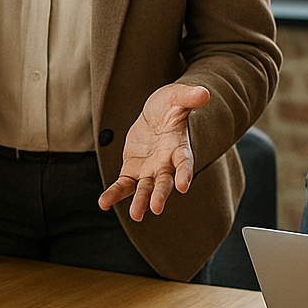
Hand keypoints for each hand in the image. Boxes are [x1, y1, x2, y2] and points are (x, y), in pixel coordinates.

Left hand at [98, 84, 209, 220]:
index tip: (184, 185)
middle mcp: (166, 165)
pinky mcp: (133, 171)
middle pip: (164, 182)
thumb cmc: (169, 105)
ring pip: (145, 189)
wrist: (155, 114)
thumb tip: (203, 93)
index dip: (185, 173)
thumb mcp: (177, 96)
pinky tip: (103, 203)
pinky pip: (123, 185)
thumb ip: (189, 97)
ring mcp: (149, 170)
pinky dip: (114, 194)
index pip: (185, 163)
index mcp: (180, 148)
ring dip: (140, 201)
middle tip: (156, 208)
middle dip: (160, 195)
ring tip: (135, 214)